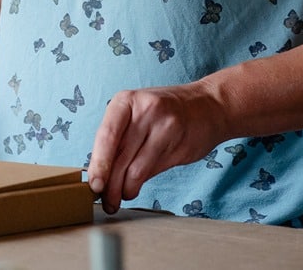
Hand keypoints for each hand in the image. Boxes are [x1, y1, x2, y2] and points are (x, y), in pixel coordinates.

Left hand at [85, 82, 226, 214]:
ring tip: (118, 198)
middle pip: (121, 156)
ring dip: (125, 190)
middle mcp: (145, 112)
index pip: (106, 135)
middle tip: (105, 201)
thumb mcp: (135, 112)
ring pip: (137, 169)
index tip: (94, 185)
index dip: (99, 164)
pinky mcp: (180, 146)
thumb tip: (97, 171)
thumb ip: (117, 136)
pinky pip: (154, 171)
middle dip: (110, 185)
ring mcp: (165, 128)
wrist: (208, 105)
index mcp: (126, 101)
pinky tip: (134, 189)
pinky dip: (140, 184)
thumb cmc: (163, 111)